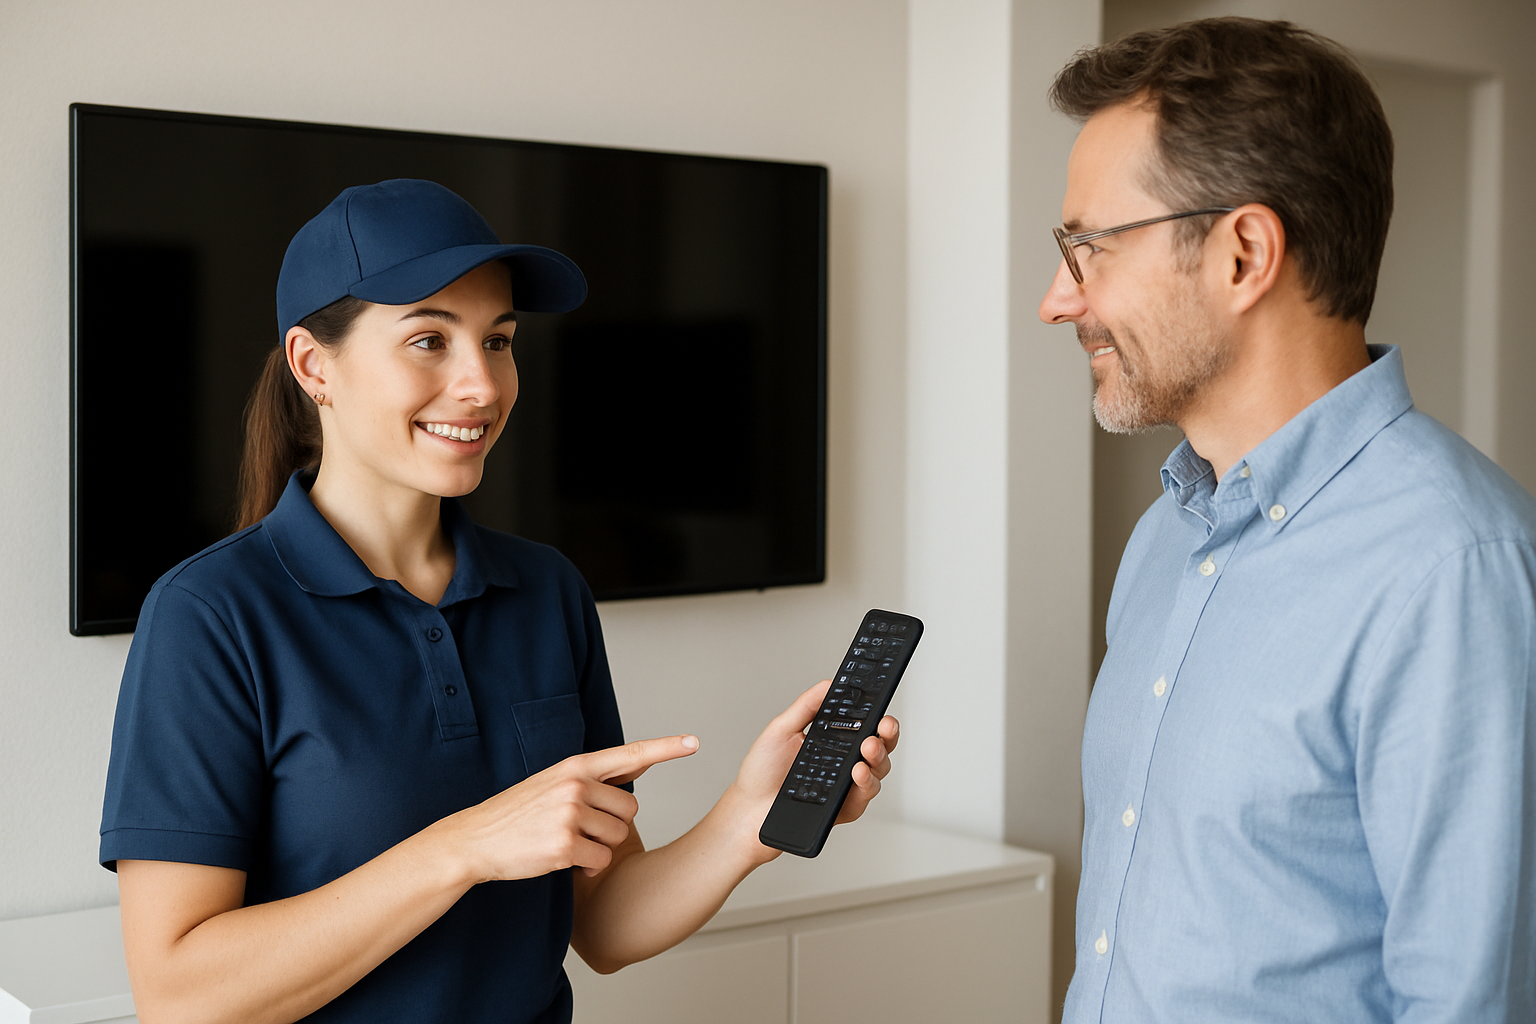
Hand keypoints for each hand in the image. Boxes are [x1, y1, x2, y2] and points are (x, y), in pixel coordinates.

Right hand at [438, 735, 697, 883]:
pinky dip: (589, 868)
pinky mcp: (563, 846)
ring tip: (566, 843)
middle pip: (630, 811)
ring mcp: (569, 815)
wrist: (474, 840)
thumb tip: (643, 760)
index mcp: (575, 766)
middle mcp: (575, 785)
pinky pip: (601, 861)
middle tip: (578, 829)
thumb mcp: (555, 782)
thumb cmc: (518, 813)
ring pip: (618, 838)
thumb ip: (598, 775)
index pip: (630, 754)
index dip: (666, 748)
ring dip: (599, 848)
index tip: (694, 742)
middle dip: (612, 826)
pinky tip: (565, 861)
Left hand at [731, 679, 900, 854]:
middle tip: (883, 725)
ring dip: (879, 756)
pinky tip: (857, 772)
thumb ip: (808, 705)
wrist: (749, 809)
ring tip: (867, 748)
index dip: (877, 712)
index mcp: (832, 740)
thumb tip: (830, 682)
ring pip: (879, 769)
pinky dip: (866, 782)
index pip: (864, 723)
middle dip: (888, 732)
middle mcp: (844, 761)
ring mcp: (847, 785)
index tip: (881, 701)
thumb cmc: (762, 773)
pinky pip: (866, 794)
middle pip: (880, 744)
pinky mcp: (846, 807)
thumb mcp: (782, 729)